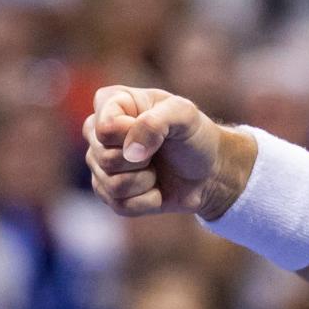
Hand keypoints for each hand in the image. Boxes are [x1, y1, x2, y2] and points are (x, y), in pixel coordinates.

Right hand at [84, 85, 251, 219]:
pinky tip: (156, 188)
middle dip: (142, 159)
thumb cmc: (194, 136)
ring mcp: (100, 165)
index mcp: (111, 102)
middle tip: (159, 151)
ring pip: (111, 184)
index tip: (160, 130)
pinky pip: (120, 205)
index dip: (132, 135)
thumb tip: (130, 153)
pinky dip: (148, 200)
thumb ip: (155, 122)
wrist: (210, 171)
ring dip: (146, 181)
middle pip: (104, 157)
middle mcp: (99, 133)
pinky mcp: (109, 194)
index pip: (104, 127)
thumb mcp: (185, 115)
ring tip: (157, 169)